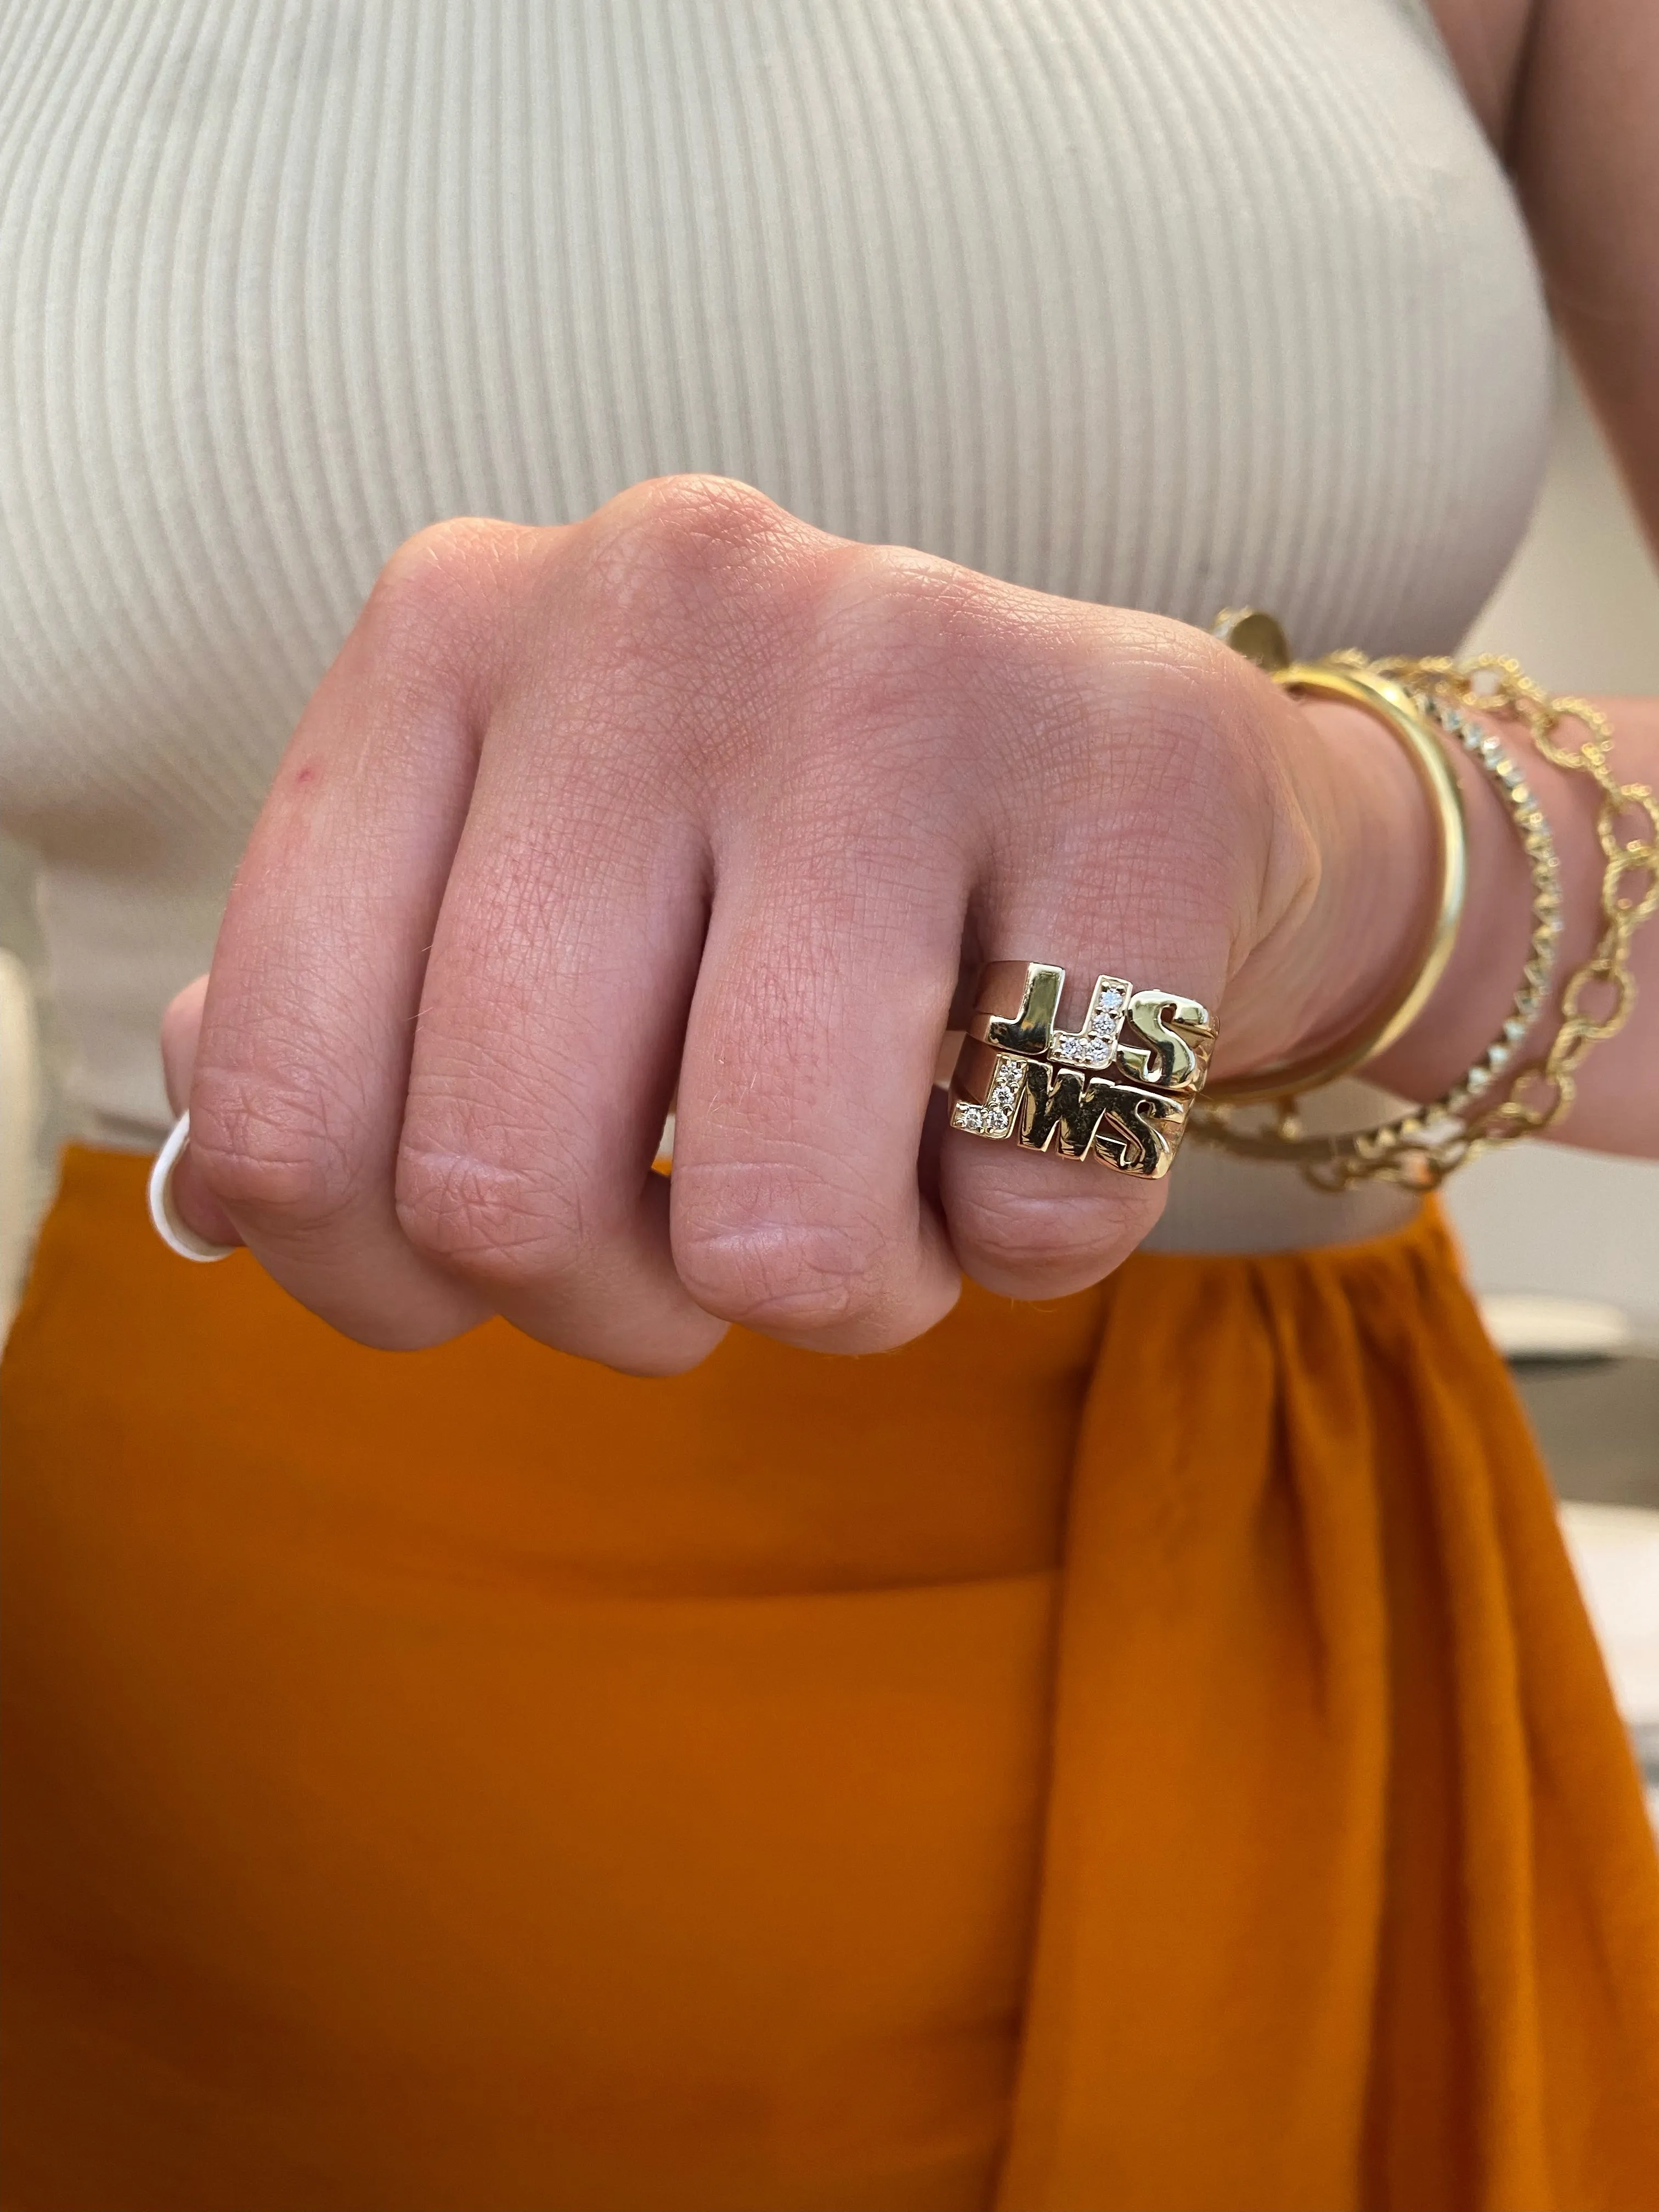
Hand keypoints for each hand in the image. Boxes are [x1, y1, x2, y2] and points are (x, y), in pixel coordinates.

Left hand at [163, 476, 1428, 1372]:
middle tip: (726, 1239)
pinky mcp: (1137, 780)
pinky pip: (1030, 1206)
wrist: (1130, 777)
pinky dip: (1032, 1237)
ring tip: (893, 1180)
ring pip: (771, 1232)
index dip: (377, 1280)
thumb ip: (350, 1012)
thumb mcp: (532, 890)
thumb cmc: (795, 872)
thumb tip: (230, 1182)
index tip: (493, 1272)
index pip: (278, 1095)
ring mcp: (905, 669)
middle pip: (507, 1188)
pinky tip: (1046, 1100)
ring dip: (844, 1290)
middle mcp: (655, 602)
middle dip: (628, 1306)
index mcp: (450, 634)